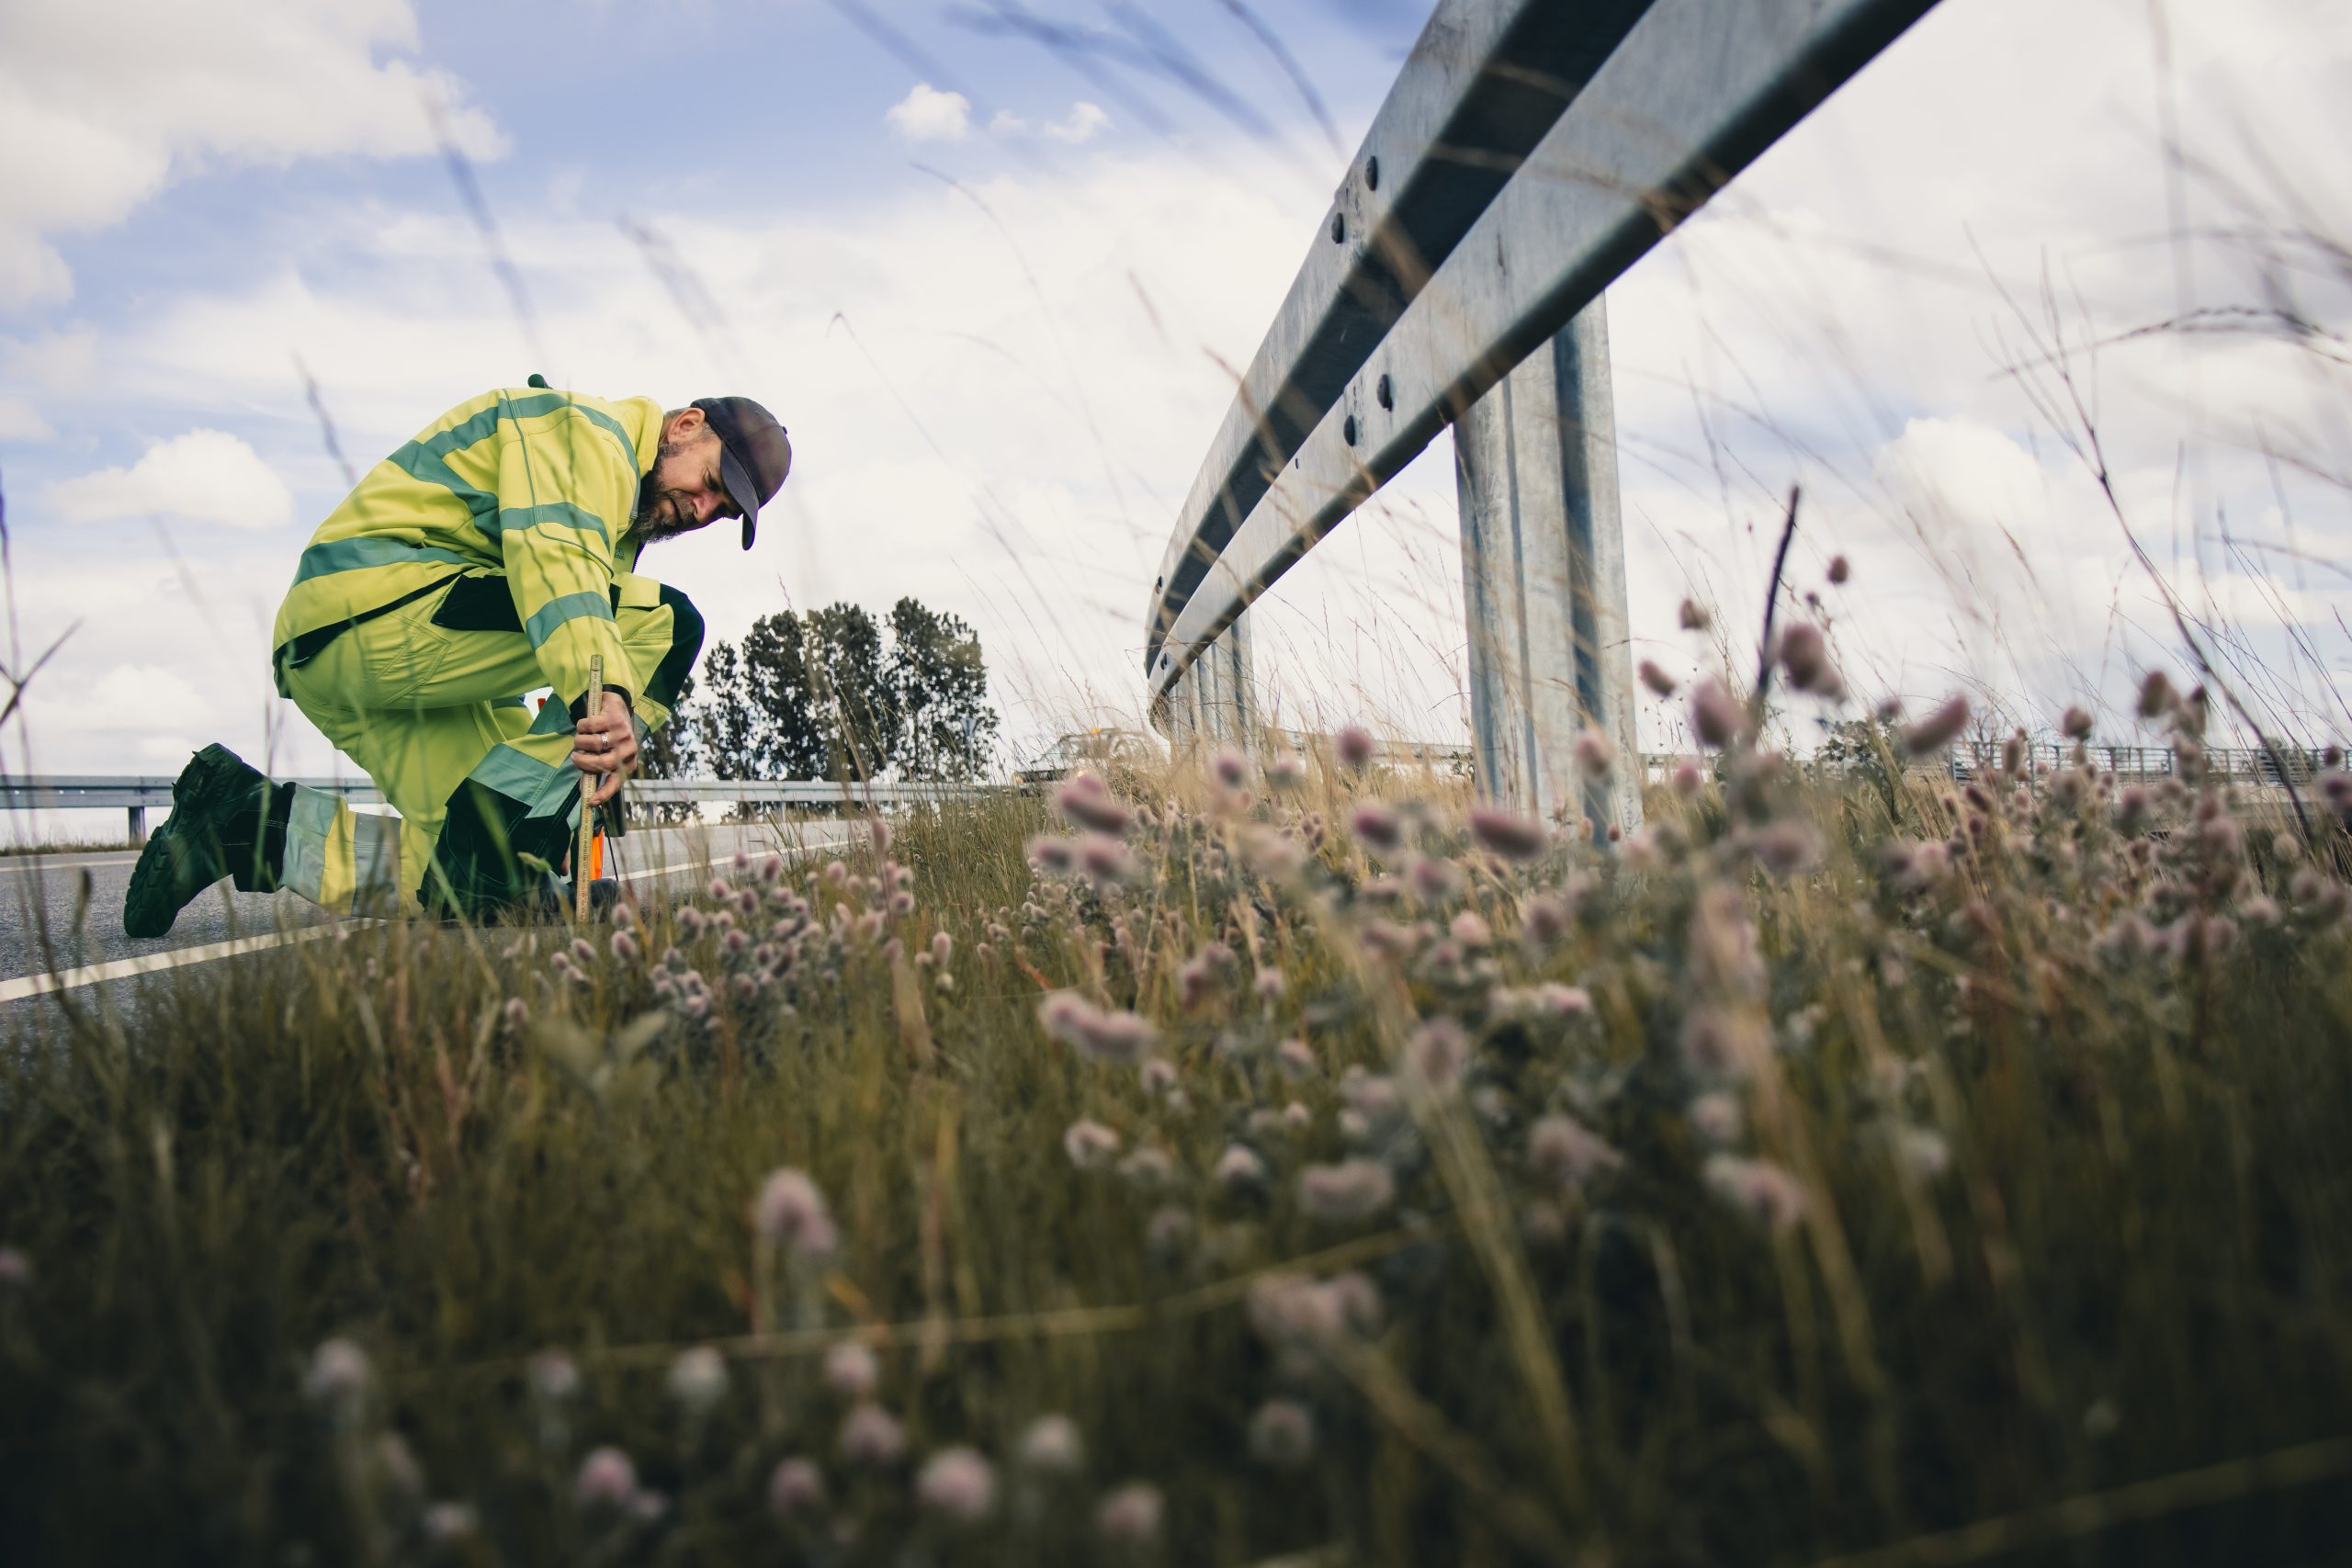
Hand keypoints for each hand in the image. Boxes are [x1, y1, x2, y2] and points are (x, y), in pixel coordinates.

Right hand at [571, 690, 637, 807]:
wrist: (617, 707)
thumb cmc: (609, 736)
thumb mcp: (607, 754)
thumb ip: (597, 770)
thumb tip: (585, 790)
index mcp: (627, 763)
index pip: (616, 782)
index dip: (604, 793)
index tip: (590, 802)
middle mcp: (628, 750)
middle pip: (603, 763)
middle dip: (584, 762)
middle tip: (575, 757)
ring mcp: (622, 733)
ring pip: (593, 744)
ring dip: (580, 742)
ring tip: (581, 739)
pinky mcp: (613, 718)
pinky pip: (588, 726)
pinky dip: (581, 727)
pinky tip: (584, 726)